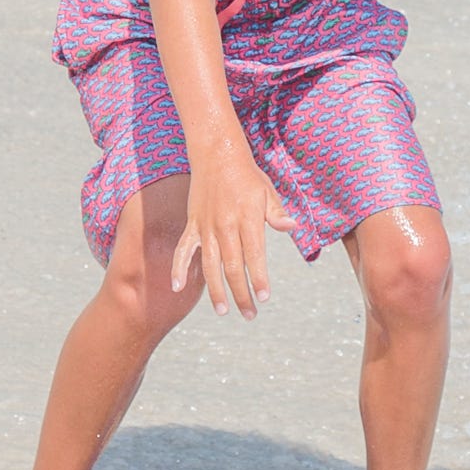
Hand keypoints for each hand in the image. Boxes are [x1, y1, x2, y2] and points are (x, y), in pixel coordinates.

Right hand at [173, 153, 295, 317]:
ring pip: (210, 265)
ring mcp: (206, 227)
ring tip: (223, 310)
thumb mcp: (268, 192)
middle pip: (232, 267)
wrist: (216, 155)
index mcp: (247, 220)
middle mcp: (225, 226)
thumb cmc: (247, 175)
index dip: (258, 279)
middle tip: (249, 314)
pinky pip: (184, 250)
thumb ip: (277, 214)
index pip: (254, 256)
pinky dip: (179, 268)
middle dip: (241, 293)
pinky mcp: (192, 225)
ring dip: (216, 290)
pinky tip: (177, 287)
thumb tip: (292, 228)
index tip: (264, 298)